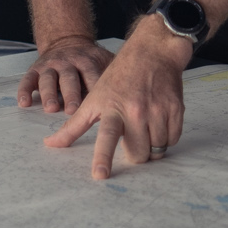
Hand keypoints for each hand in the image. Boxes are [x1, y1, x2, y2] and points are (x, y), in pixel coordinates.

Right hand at [18, 37, 116, 113]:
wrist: (67, 40)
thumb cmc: (90, 60)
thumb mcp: (105, 60)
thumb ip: (118, 73)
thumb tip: (138, 91)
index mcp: (88, 60)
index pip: (92, 74)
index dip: (94, 88)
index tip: (99, 103)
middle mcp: (68, 62)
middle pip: (69, 78)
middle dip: (71, 94)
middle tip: (73, 111)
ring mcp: (50, 65)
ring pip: (48, 79)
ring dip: (49, 94)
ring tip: (51, 108)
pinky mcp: (35, 69)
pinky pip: (28, 80)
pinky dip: (24, 91)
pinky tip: (24, 103)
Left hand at [44, 16, 190, 177]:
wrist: (153, 52)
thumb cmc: (120, 75)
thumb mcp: (94, 99)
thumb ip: (74, 126)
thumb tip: (50, 144)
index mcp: (113, 109)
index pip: (106, 137)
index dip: (103, 158)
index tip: (100, 175)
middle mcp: (136, 111)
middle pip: (138, 154)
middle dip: (136, 154)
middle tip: (132, 140)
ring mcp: (158, 110)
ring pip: (157, 149)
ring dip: (152, 147)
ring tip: (146, 130)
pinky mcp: (176, 109)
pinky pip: (173, 139)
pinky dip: (166, 138)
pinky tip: (159, 124)